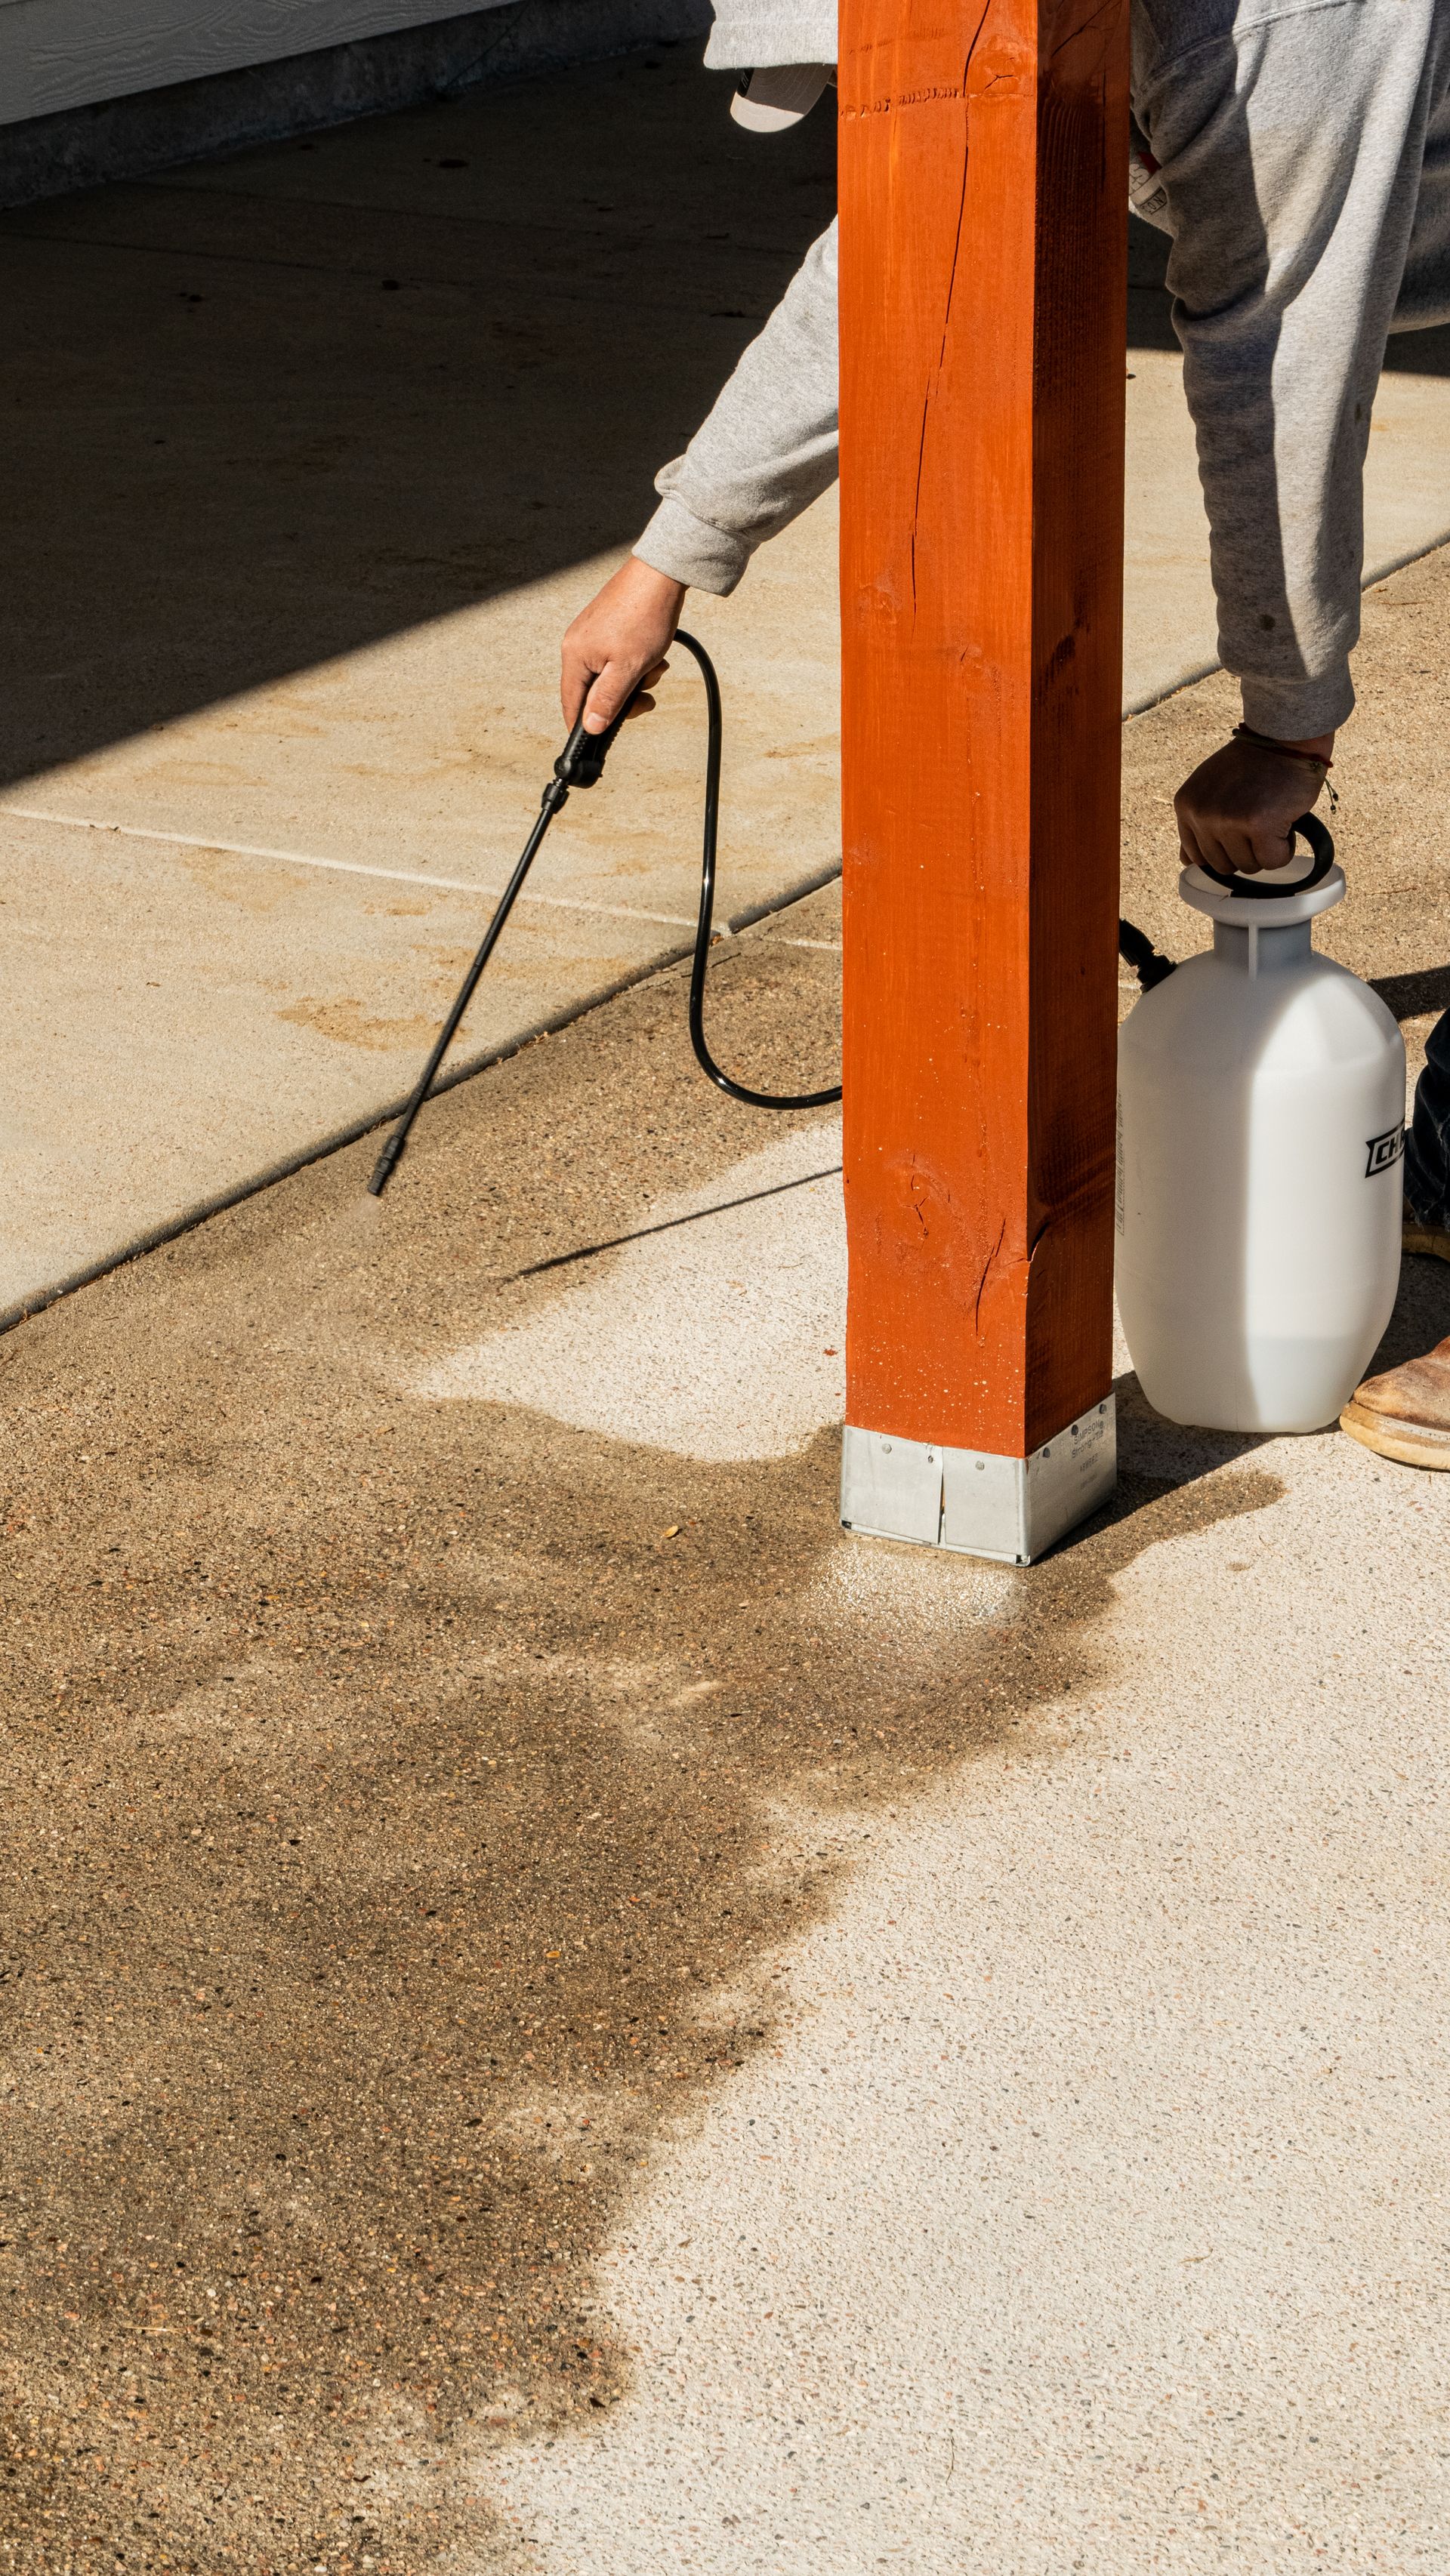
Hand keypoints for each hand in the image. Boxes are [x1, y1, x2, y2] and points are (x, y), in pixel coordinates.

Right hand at [561, 557, 686, 735]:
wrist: (659, 575)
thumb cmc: (643, 618)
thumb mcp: (628, 668)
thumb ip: (607, 700)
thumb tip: (591, 727)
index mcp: (574, 657)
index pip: (572, 705)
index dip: (585, 727)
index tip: (599, 742)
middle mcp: (576, 646)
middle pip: (592, 693)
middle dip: (622, 700)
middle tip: (646, 697)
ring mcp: (590, 636)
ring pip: (609, 677)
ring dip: (635, 681)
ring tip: (655, 668)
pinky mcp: (605, 629)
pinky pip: (616, 660)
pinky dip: (635, 665)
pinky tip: (653, 657)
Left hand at [1174, 730, 1334, 876]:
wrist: (1284, 737)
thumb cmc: (1253, 763)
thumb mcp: (1211, 788)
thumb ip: (1197, 823)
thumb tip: (1186, 861)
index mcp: (1186, 805)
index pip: (1196, 857)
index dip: (1224, 849)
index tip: (1239, 831)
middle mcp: (1202, 814)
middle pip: (1223, 866)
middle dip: (1246, 850)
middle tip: (1259, 820)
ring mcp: (1228, 820)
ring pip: (1248, 866)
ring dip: (1266, 849)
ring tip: (1271, 817)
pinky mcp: (1258, 825)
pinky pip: (1273, 861)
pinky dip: (1284, 849)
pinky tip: (1285, 823)